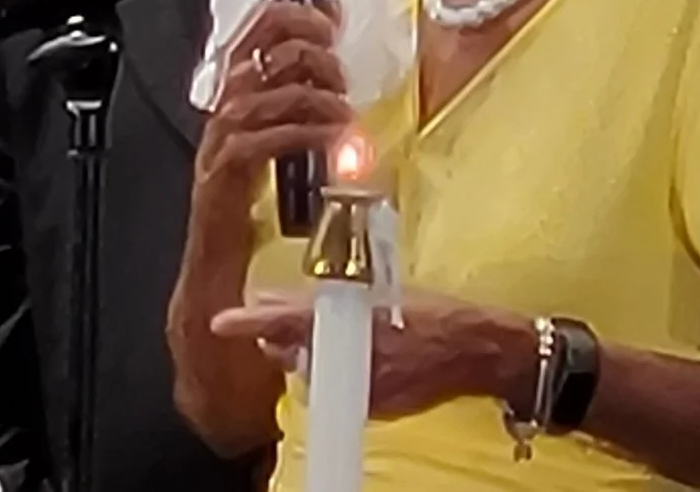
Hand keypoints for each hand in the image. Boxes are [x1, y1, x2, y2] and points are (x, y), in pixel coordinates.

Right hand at [189, 0, 351, 222]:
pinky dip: (309, 135)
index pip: (260, 23)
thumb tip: (336, 34)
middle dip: (317, 59)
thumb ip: (303, 80)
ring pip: (274, 94)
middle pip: (270, 52)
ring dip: (319, 99)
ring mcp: (223, 134)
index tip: (331, 23)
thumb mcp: (279, 125)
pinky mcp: (227, 169)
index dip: (298, 14)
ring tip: (346, 114)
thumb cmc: (250, 190)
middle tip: (343, 81)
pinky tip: (334, 141)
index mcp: (238, 84)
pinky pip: (271, 139)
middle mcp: (227, 102)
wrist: (219, 254)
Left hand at [210, 290, 534, 422]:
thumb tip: (290, 303)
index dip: (252, 322)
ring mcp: (361, 385)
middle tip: (306, 328)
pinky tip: (378, 364)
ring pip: (319, 375)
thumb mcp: (382, 293)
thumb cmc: (435, 315)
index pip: (290, 319)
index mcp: (352, 317)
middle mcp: (351, 355)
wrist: (476, 350)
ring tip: (363, 345)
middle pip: (297, 352)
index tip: (222, 322)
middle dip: (291, 342)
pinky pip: (345, 394)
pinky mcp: (373, 406)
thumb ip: (333, 301)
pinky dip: (351, 380)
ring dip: (325, 360)